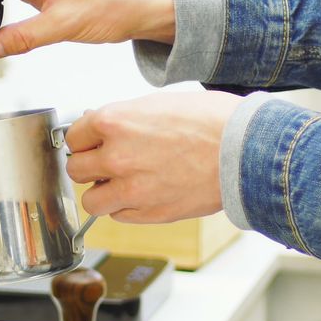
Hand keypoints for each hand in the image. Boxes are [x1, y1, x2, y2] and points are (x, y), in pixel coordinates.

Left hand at [65, 91, 243, 222]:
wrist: (247, 150)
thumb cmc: (213, 121)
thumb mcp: (160, 103)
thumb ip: (126, 117)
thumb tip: (103, 126)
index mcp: (115, 122)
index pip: (74, 137)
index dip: (86, 139)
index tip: (94, 142)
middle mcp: (116, 157)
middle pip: (77, 170)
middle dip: (91, 165)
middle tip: (108, 161)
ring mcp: (132, 189)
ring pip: (92, 201)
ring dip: (103, 192)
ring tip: (123, 183)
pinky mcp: (150, 213)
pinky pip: (119, 216)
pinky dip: (126, 208)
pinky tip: (145, 193)